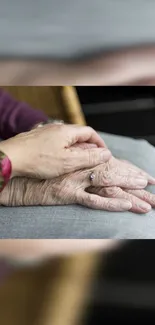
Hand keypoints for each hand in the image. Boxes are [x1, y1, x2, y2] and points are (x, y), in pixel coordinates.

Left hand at [0, 124, 109, 178]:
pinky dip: (63, 150)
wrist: (11, 158)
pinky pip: (55, 143)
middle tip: (91, 161)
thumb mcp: (68, 161)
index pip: (90, 132)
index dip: (99, 143)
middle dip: (88, 147)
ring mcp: (46, 132)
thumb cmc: (38, 160)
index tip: (104, 154)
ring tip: (76, 163)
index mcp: (67, 131)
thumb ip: (89, 157)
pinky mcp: (37, 139)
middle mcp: (57, 128)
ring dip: (75, 149)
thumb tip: (106, 154)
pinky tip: (58, 161)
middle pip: (79, 135)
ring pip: (66, 139)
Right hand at [1, 157, 153, 211]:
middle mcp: (82, 167)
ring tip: (148, 201)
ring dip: (130, 192)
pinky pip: (92, 199)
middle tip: (153, 189)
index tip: (147, 177)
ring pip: (109, 184)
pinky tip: (125, 205)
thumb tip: (96, 166)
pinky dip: (110, 202)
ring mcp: (76, 180)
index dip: (131, 170)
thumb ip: (81, 164)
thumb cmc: (43, 168)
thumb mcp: (65, 164)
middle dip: (136, 182)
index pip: (113, 164)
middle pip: (115, 174)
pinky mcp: (67, 193)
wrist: (21, 176)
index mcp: (83, 159)